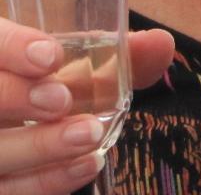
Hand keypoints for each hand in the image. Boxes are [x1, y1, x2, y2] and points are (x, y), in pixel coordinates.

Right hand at [0, 21, 173, 194]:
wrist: (32, 135)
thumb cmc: (54, 90)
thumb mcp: (78, 70)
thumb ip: (118, 56)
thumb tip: (162, 44)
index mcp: (1, 60)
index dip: (13, 48)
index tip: (50, 56)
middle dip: (17, 97)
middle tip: (62, 100)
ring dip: (39, 145)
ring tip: (90, 135)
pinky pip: (11, 190)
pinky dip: (48, 180)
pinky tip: (87, 165)